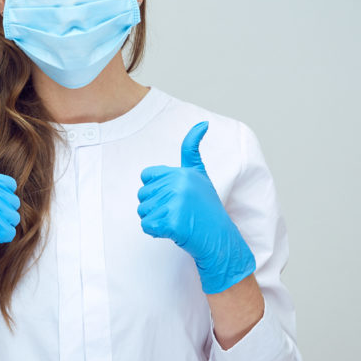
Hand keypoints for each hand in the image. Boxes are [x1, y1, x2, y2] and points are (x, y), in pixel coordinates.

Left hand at [137, 121, 255, 293]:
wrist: (219, 238)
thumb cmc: (206, 208)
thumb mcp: (200, 175)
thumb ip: (192, 150)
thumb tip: (203, 123)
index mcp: (182, 172)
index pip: (146, 177)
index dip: (156, 189)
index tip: (175, 196)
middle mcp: (179, 184)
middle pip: (142, 195)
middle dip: (155, 207)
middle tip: (177, 212)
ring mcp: (176, 203)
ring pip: (143, 211)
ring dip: (155, 220)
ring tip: (177, 221)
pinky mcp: (172, 222)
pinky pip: (146, 226)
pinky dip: (155, 232)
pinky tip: (173, 231)